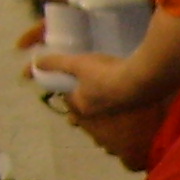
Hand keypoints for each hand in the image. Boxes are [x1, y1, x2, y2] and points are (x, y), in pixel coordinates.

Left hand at [29, 50, 144, 117]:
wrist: (143, 81)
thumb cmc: (105, 74)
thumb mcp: (77, 64)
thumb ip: (57, 63)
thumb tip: (36, 63)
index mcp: (82, 106)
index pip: (68, 99)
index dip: (66, 88)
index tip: (68, 79)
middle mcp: (98, 116)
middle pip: (86, 110)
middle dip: (84, 103)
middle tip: (87, 87)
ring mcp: (116, 114)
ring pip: (103, 113)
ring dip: (101, 105)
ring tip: (105, 89)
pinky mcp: (132, 110)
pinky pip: (119, 109)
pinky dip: (117, 102)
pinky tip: (123, 91)